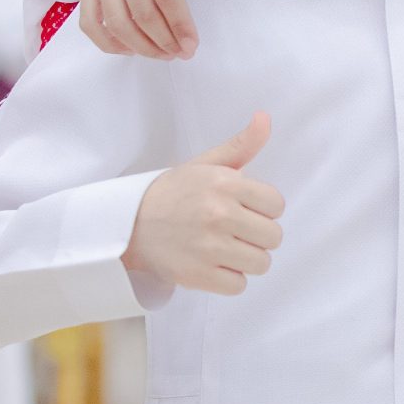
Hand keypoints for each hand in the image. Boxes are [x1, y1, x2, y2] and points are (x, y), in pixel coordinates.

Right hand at [81, 0, 234, 58]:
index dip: (180, 24)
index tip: (193, 45)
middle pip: (142, 11)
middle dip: (164, 40)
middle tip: (182, 53)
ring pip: (116, 21)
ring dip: (141, 46)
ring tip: (163, 54)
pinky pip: (89, 21)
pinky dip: (107, 42)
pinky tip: (131, 49)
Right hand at [123, 114, 285, 295]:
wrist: (127, 223)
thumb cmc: (173, 193)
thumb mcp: (205, 164)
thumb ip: (241, 145)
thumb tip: (266, 118)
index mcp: (225, 184)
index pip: (277, 205)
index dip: (263, 209)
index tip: (243, 208)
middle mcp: (219, 214)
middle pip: (274, 237)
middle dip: (257, 235)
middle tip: (234, 231)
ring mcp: (208, 247)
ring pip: (261, 263)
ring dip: (246, 259)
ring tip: (224, 248)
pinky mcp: (197, 275)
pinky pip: (239, 286)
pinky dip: (229, 279)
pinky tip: (213, 264)